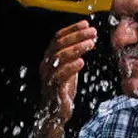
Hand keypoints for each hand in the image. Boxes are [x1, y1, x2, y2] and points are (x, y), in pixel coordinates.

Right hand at [33, 20, 96, 137]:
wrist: (55, 113)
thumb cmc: (62, 90)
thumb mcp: (69, 69)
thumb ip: (74, 55)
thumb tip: (86, 39)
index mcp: (49, 58)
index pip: (58, 38)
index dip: (71, 29)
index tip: (85, 24)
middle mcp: (45, 65)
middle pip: (59, 44)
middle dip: (76, 36)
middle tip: (92, 32)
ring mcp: (48, 76)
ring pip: (59, 57)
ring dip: (76, 48)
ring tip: (90, 44)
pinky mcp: (52, 89)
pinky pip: (60, 75)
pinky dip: (71, 67)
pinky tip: (82, 61)